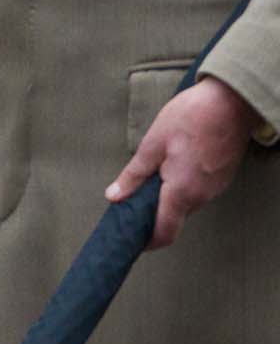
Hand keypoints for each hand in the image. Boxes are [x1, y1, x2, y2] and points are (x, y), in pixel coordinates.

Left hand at [108, 75, 261, 248]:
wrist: (231, 102)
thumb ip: (134, 174)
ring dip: (169, 197)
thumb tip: (114, 197)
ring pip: (187, 202)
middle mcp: (203, 196)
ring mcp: (216, 188)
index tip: (133, 239)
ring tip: (151, 178)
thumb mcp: (153, 143)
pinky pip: (199, 191)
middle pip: (175, 216)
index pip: (166, 231)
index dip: (149, 241)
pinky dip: (183, 186)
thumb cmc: (189, 118)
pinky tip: (173, 167)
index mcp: (182, 191)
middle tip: (133, 200)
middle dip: (154, 213)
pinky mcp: (222, 177)